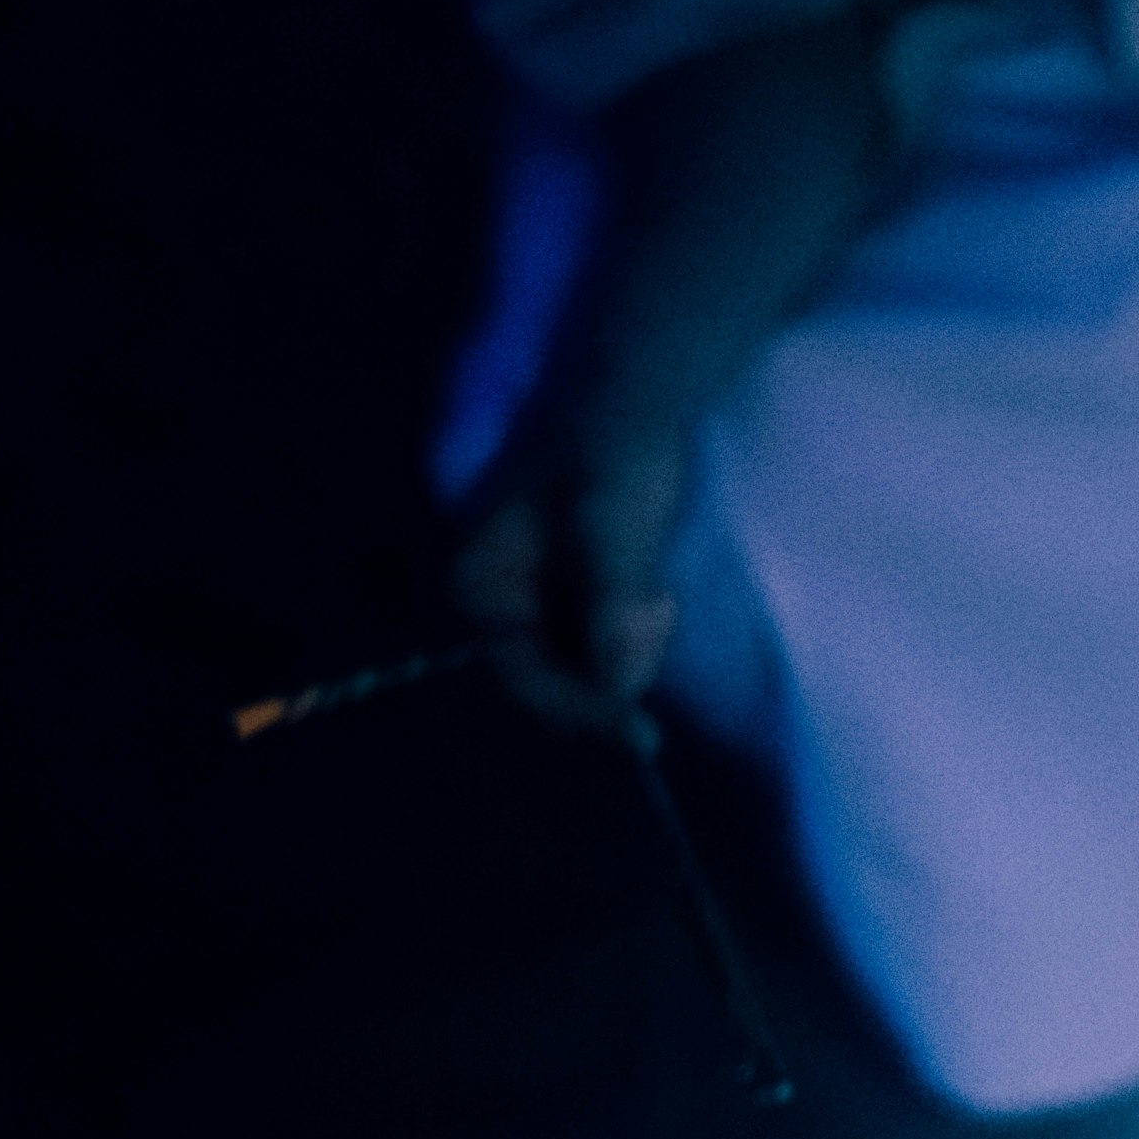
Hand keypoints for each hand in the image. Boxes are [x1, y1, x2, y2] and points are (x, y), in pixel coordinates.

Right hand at [447, 433, 685, 729]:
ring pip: (588, 666)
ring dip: (631, 645)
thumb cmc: (613, 448)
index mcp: (478, 585)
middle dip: (615, 665)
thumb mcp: (610, 517)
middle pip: (560, 680)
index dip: (585, 711)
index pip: (526, 680)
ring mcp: (535, 603)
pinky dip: (636, 631)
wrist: (636, 402)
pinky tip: (657, 592)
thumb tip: (619, 681)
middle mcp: (497, 604)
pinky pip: (604, 644)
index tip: (646, 736)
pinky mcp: (570, 598)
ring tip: (658, 590)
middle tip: (660, 609)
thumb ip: (610, 594)